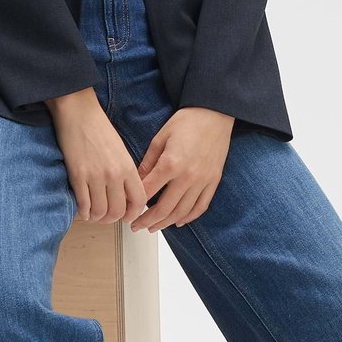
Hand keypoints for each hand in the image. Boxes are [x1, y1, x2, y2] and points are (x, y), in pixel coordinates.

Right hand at [47, 88, 147, 224]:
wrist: (78, 113)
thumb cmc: (98, 128)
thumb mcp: (120, 150)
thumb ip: (125, 173)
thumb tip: (124, 195)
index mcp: (127, 166)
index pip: (139, 200)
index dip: (133, 213)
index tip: (128, 216)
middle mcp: (114, 174)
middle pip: (118, 211)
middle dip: (112, 219)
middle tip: (107, 216)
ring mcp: (95, 176)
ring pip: (100, 212)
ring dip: (97, 217)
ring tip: (94, 213)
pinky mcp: (77, 176)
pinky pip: (83, 205)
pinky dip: (84, 212)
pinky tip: (83, 209)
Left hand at [129, 107, 232, 232]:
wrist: (215, 113)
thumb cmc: (187, 121)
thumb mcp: (160, 137)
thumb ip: (148, 162)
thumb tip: (137, 180)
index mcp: (170, 164)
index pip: (148, 192)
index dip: (135, 204)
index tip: (127, 210)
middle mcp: (187, 177)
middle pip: (164, 208)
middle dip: (147, 220)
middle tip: (136, 226)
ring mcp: (203, 181)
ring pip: (182, 212)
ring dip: (166, 223)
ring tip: (153, 227)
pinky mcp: (214, 181)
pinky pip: (201, 206)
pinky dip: (189, 217)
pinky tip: (178, 221)